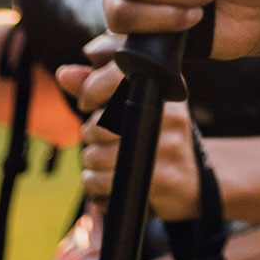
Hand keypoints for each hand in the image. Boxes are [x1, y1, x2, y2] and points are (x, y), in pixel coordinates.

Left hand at [59, 53, 202, 221]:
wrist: (194, 182)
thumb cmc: (158, 139)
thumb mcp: (139, 107)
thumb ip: (100, 88)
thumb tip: (64, 73)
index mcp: (165, 89)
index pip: (114, 79)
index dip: (91, 94)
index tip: (90, 105)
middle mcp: (170, 114)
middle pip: (98, 124)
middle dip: (89, 136)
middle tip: (101, 142)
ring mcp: (167, 147)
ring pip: (95, 156)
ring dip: (91, 165)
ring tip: (105, 164)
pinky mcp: (160, 179)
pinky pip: (103, 183)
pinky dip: (96, 186)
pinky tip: (108, 183)